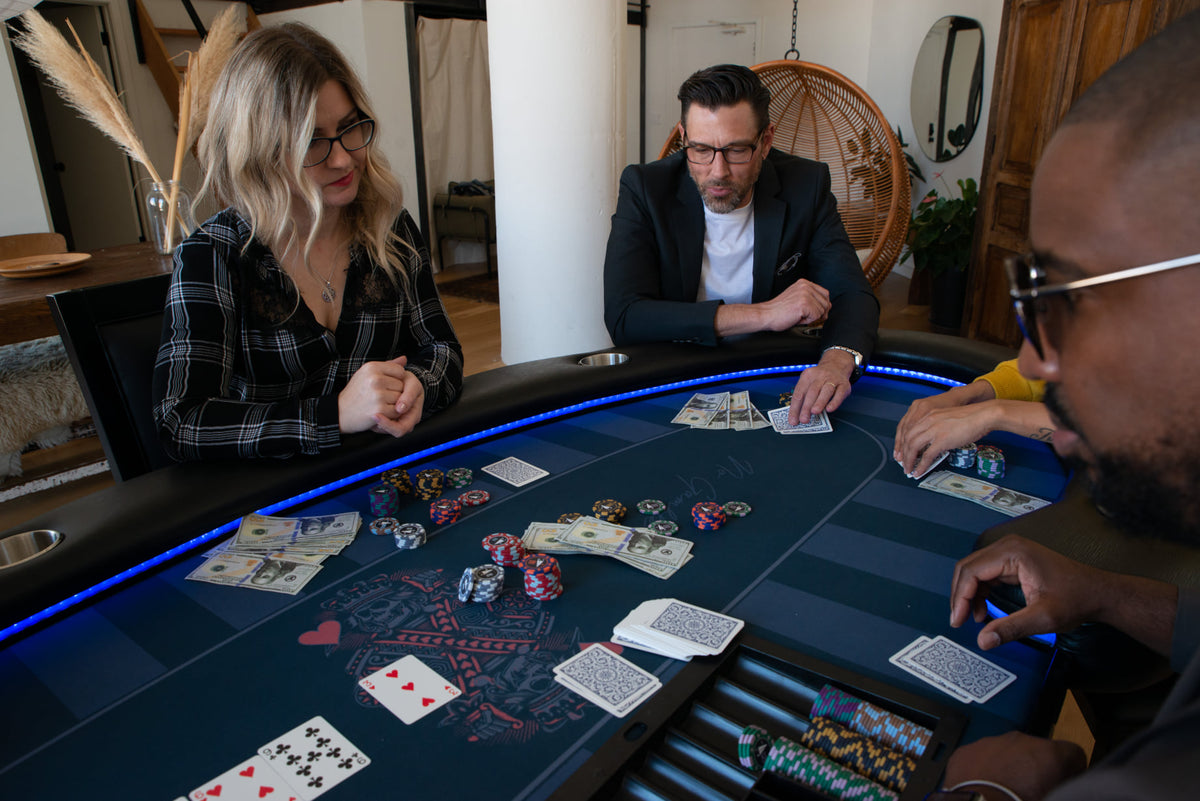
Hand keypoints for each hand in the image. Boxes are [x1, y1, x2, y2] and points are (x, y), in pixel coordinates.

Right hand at [338, 356, 425, 437]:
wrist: (341, 411)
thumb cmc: (355, 392)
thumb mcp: (367, 374)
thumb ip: (387, 366)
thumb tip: (404, 359)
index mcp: (372, 367)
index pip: (400, 370)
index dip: (397, 379)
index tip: (388, 385)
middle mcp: (375, 379)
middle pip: (402, 385)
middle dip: (396, 392)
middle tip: (382, 397)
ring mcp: (378, 394)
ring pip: (401, 398)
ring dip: (395, 404)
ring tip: (381, 404)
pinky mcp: (380, 409)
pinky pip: (397, 411)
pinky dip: (392, 414)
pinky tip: (382, 412)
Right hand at [756, 279, 830, 330]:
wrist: (766, 315)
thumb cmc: (778, 310)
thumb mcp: (796, 298)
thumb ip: (811, 299)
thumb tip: (827, 307)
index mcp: (804, 283)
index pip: (825, 293)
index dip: (823, 305)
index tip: (816, 312)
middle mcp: (806, 286)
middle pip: (826, 302)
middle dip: (819, 313)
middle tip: (806, 317)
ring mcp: (805, 294)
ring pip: (822, 310)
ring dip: (812, 317)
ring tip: (799, 316)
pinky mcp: (804, 304)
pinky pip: (816, 316)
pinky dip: (808, 321)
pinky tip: (798, 318)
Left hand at [788, 348, 853, 424]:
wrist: (836, 366)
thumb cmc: (820, 379)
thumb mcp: (809, 382)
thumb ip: (804, 397)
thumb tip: (797, 416)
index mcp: (807, 376)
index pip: (799, 393)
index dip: (795, 408)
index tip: (793, 420)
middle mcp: (820, 376)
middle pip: (812, 391)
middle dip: (806, 407)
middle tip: (804, 419)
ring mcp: (833, 379)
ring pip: (826, 391)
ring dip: (819, 402)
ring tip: (814, 412)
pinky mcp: (844, 385)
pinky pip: (839, 393)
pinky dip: (834, 402)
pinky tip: (829, 409)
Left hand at [894, 382, 994, 470]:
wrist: (983, 415)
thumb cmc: (970, 418)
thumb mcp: (947, 419)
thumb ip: (938, 427)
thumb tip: (933, 442)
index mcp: (929, 415)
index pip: (909, 429)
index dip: (903, 443)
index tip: (902, 453)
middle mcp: (928, 420)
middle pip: (908, 438)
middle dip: (904, 453)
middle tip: (903, 464)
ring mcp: (934, 430)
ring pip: (913, 447)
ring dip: (909, 460)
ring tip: (908, 470)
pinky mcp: (942, 440)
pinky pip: (927, 455)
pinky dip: (921, 465)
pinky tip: (919, 472)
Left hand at [944, 731, 1086, 800]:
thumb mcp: (1054, 795)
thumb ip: (1063, 782)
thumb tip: (1061, 783)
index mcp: (1050, 755)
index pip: (1072, 753)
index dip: (1069, 770)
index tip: (1063, 781)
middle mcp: (1021, 741)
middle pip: (1036, 751)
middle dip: (1035, 767)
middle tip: (1030, 790)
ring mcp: (991, 742)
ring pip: (1005, 751)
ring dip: (1007, 766)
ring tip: (1006, 790)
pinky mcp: (967, 750)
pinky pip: (979, 756)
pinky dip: (982, 769)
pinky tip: (985, 787)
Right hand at [949, 535, 1107, 649]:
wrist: (1098, 593)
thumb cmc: (1077, 599)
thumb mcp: (1043, 618)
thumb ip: (1011, 628)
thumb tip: (983, 641)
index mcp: (1013, 553)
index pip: (971, 571)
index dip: (961, 597)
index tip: (958, 620)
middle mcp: (1008, 547)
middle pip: (968, 567)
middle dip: (961, 595)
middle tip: (959, 620)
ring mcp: (1011, 551)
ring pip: (975, 570)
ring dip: (969, 594)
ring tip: (974, 618)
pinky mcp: (1013, 560)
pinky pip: (986, 573)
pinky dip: (980, 592)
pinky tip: (984, 610)